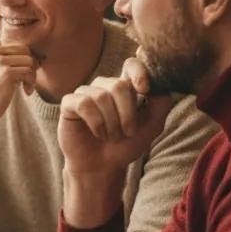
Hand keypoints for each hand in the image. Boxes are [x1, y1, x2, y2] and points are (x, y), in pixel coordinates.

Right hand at [0, 38, 37, 131]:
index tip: (24, 72)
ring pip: (30, 60)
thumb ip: (10, 57)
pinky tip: (26, 92)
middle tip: (28, 79)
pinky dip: (31, 83)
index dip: (25, 58)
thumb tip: (40, 55)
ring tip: (26, 86)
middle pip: (25, 50)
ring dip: (32, 75)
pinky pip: (29, 72)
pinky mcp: (7, 73)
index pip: (17, 44)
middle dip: (31, 65)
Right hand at [58, 58, 172, 176]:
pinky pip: (84, 104)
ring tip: (110, 136)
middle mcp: (104, 86)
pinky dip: (96, 123)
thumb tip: (160, 84)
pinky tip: (97, 133)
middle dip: (127, 114)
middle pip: (119, 85)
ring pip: (102, 96)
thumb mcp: (152, 125)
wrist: (102, 166)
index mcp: (125, 87)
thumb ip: (161, 103)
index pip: (132, 65)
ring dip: (111, 123)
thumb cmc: (125, 145)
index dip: (139, 72)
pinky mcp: (69, 103)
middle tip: (126, 133)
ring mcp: (85, 93)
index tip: (145, 90)